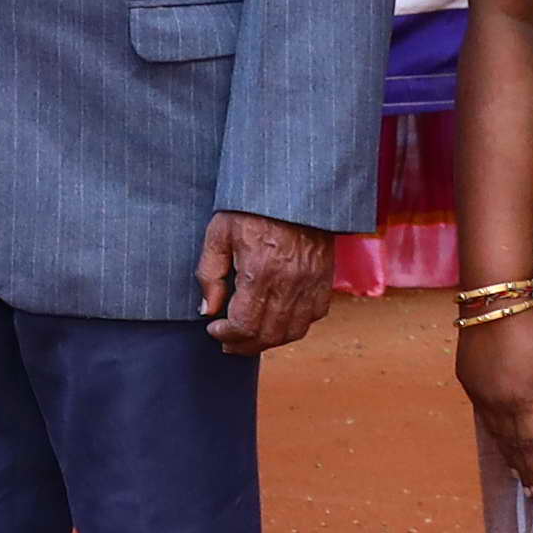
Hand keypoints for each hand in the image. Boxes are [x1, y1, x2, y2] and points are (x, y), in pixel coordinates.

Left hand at [197, 211, 336, 352]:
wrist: (295, 188)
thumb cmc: (252, 207)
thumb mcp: (219, 233)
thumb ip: (210, 274)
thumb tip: (208, 310)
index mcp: (261, 272)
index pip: (244, 324)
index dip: (226, 334)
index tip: (214, 330)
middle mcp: (289, 284)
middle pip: (268, 335)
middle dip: (244, 344)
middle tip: (228, 342)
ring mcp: (311, 284)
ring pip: (292, 331)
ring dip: (268, 340)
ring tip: (250, 337)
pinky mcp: (324, 279)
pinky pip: (313, 316)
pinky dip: (294, 326)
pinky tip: (278, 320)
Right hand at [452, 303, 532, 486]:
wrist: (492, 305)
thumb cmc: (530, 333)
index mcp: (519, 401)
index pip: (529, 443)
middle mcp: (495, 404)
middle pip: (508, 442)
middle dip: (519, 465)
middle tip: (527, 486)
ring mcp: (477, 393)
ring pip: (492, 430)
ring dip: (504, 450)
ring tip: (513, 467)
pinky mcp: (467, 380)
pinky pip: (482, 412)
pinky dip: (492, 428)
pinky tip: (497, 433)